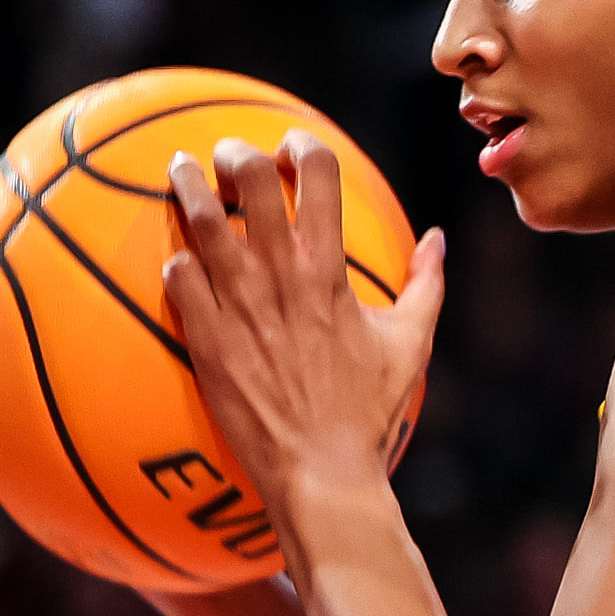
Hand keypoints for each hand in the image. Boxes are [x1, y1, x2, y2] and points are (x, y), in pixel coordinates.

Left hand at [162, 133, 444, 517]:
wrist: (319, 469)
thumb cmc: (368, 410)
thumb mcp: (410, 342)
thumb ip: (427, 284)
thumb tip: (438, 240)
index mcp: (328, 271)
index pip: (316, 175)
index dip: (302, 145)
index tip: (292, 146)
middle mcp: (278, 277)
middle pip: (247, 180)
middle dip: (234, 154)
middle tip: (228, 155)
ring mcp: (236, 306)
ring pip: (199, 221)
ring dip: (188, 186)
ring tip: (182, 172)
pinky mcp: (205, 339)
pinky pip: (176, 278)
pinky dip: (178, 259)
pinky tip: (183, 259)